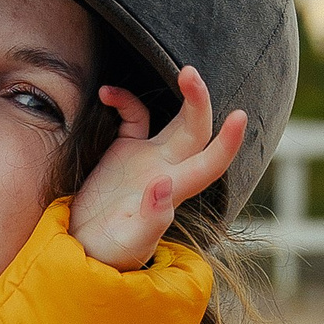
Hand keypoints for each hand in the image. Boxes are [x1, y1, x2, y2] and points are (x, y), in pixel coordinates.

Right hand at [68, 67, 248, 271]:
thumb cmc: (109, 253)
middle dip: (199, 101)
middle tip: (189, 71)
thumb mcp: (129, 242)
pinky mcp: (125, 152)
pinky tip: (105, 93)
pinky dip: (123, 101)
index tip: (239, 116)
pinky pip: (132, 117)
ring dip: (180, 95)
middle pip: (196, 131)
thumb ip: (150, 218)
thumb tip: (162, 187)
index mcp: (174, 191)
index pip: (210, 163)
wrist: (84, 249)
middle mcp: (167, 170)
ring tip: (181, 70)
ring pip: (174, 120)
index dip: (228, 142)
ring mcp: (147, 159)